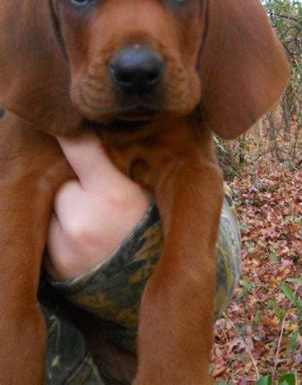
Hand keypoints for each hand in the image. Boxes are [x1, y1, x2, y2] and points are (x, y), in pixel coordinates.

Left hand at [46, 131, 150, 280]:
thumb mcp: (147, 191)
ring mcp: (64, 245)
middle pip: (61, 179)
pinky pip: (48, 230)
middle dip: (73, 181)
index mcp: (114, 196)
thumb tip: (94, 127)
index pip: (80, 147)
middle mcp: (83, 220)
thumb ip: (120, 162)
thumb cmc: (152, 228)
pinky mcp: (53, 264)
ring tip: (93, 219)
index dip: (69, 129)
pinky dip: (60, 229)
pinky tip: (84, 237)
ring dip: (64, 206)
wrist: (146, 283)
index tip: (61, 118)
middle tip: (97, 194)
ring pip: (52, 204)